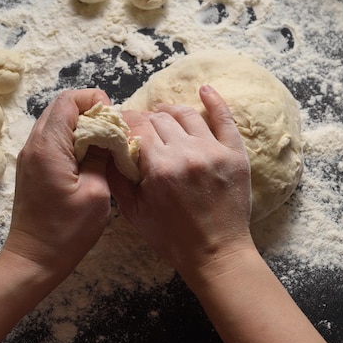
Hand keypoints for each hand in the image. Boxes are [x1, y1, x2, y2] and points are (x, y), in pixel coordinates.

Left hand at [4, 89, 112, 278]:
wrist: (34, 259)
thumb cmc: (66, 231)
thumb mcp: (96, 192)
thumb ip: (101, 156)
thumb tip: (107, 135)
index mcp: (49, 146)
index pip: (68, 101)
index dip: (94, 101)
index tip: (113, 120)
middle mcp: (34, 145)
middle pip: (61, 107)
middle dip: (90, 111)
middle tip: (112, 131)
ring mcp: (30, 156)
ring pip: (56, 123)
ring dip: (81, 126)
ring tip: (104, 144)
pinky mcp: (32, 167)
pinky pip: (52, 139)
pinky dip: (72, 139)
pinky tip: (89, 157)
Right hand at [108, 85, 253, 279]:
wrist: (216, 254)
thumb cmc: (172, 237)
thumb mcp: (134, 212)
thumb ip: (118, 177)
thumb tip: (108, 147)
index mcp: (160, 168)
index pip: (138, 128)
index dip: (126, 122)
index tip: (120, 123)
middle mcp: (187, 154)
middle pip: (160, 120)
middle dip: (145, 119)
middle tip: (139, 125)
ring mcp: (214, 151)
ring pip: (186, 115)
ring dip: (169, 110)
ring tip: (161, 111)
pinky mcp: (235, 154)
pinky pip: (225, 119)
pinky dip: (215, 100)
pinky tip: (204, 89)